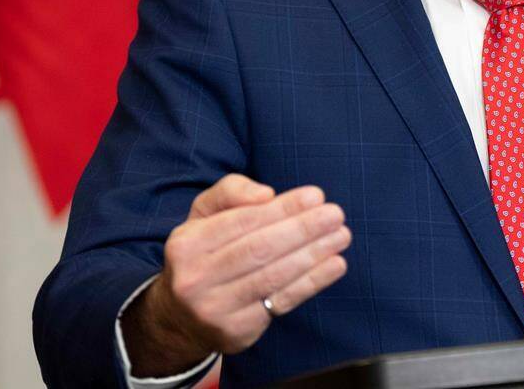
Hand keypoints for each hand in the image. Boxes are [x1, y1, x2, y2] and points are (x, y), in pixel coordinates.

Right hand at [122, 174, 350, 375]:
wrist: (181, 317)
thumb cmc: (204, 252)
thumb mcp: (204, 215)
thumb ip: (231, 192)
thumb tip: (266, 195)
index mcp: (185, 244)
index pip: (241, 221)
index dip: (282, 208)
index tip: (316, 196)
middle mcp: (196, 279)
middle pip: (259, 249)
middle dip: (303, 229)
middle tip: (335, 214)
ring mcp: (215, 310)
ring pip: (273, 276)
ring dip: (314, 254)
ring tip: (341, 235)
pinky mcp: (237, 332)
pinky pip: (282, 302)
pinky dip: (312, 282)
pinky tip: (335, 264)